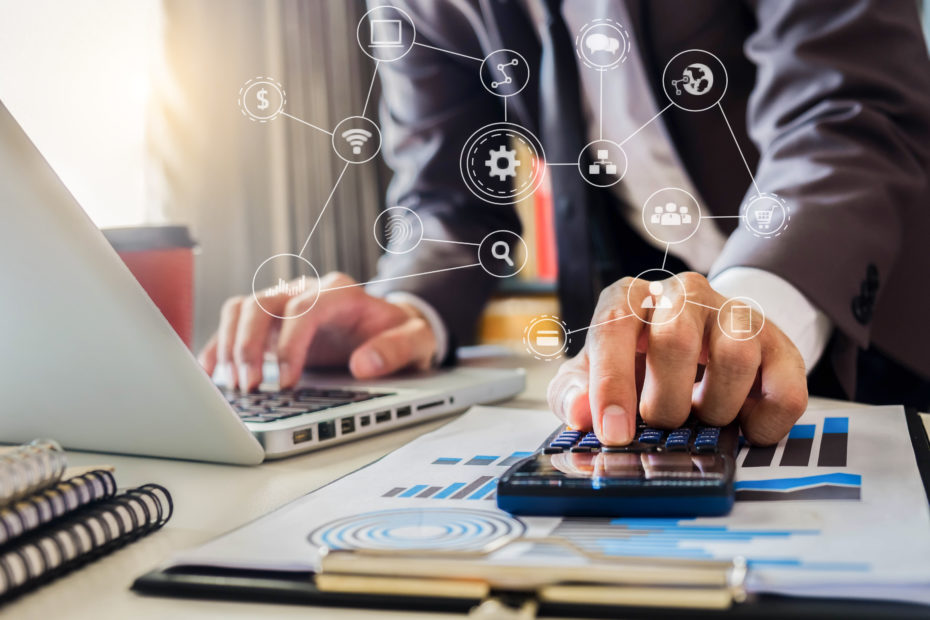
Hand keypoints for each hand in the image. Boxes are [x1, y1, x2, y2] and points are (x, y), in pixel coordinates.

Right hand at [198, 272, 436, 390]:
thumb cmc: (401, 333)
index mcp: (341, 292)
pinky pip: (235, 324)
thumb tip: (364, 364)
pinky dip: (219, 345)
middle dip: (249, 345)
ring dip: (230, 345)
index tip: (287, 382)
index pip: (304, 308)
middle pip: (263, 304)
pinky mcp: (272, 323)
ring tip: (234, 385)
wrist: (394, 327)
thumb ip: (396, 350)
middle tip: (249, 386)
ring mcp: (285, 304)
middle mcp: (307, 291)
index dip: (291, 344)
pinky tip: (211, 372)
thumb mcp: (416, 341)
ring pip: (242, 309)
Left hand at [547, 272, 806, 445]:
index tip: (614, 432)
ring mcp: (736, 314)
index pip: (615, 324)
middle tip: (661, 424)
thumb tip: (579, 414)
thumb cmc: (636, 364)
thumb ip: (572, 393)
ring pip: (736, 356)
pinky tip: (743, 426)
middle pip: (676, 338)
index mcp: (631, 297)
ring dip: (715, 407)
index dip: (612, 382)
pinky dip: (764, 422)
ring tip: (701, 415)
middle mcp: (684, 294)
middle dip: (664, 400)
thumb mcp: (592, 375)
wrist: (699, 346)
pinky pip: (785, 389)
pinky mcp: (779, 344)